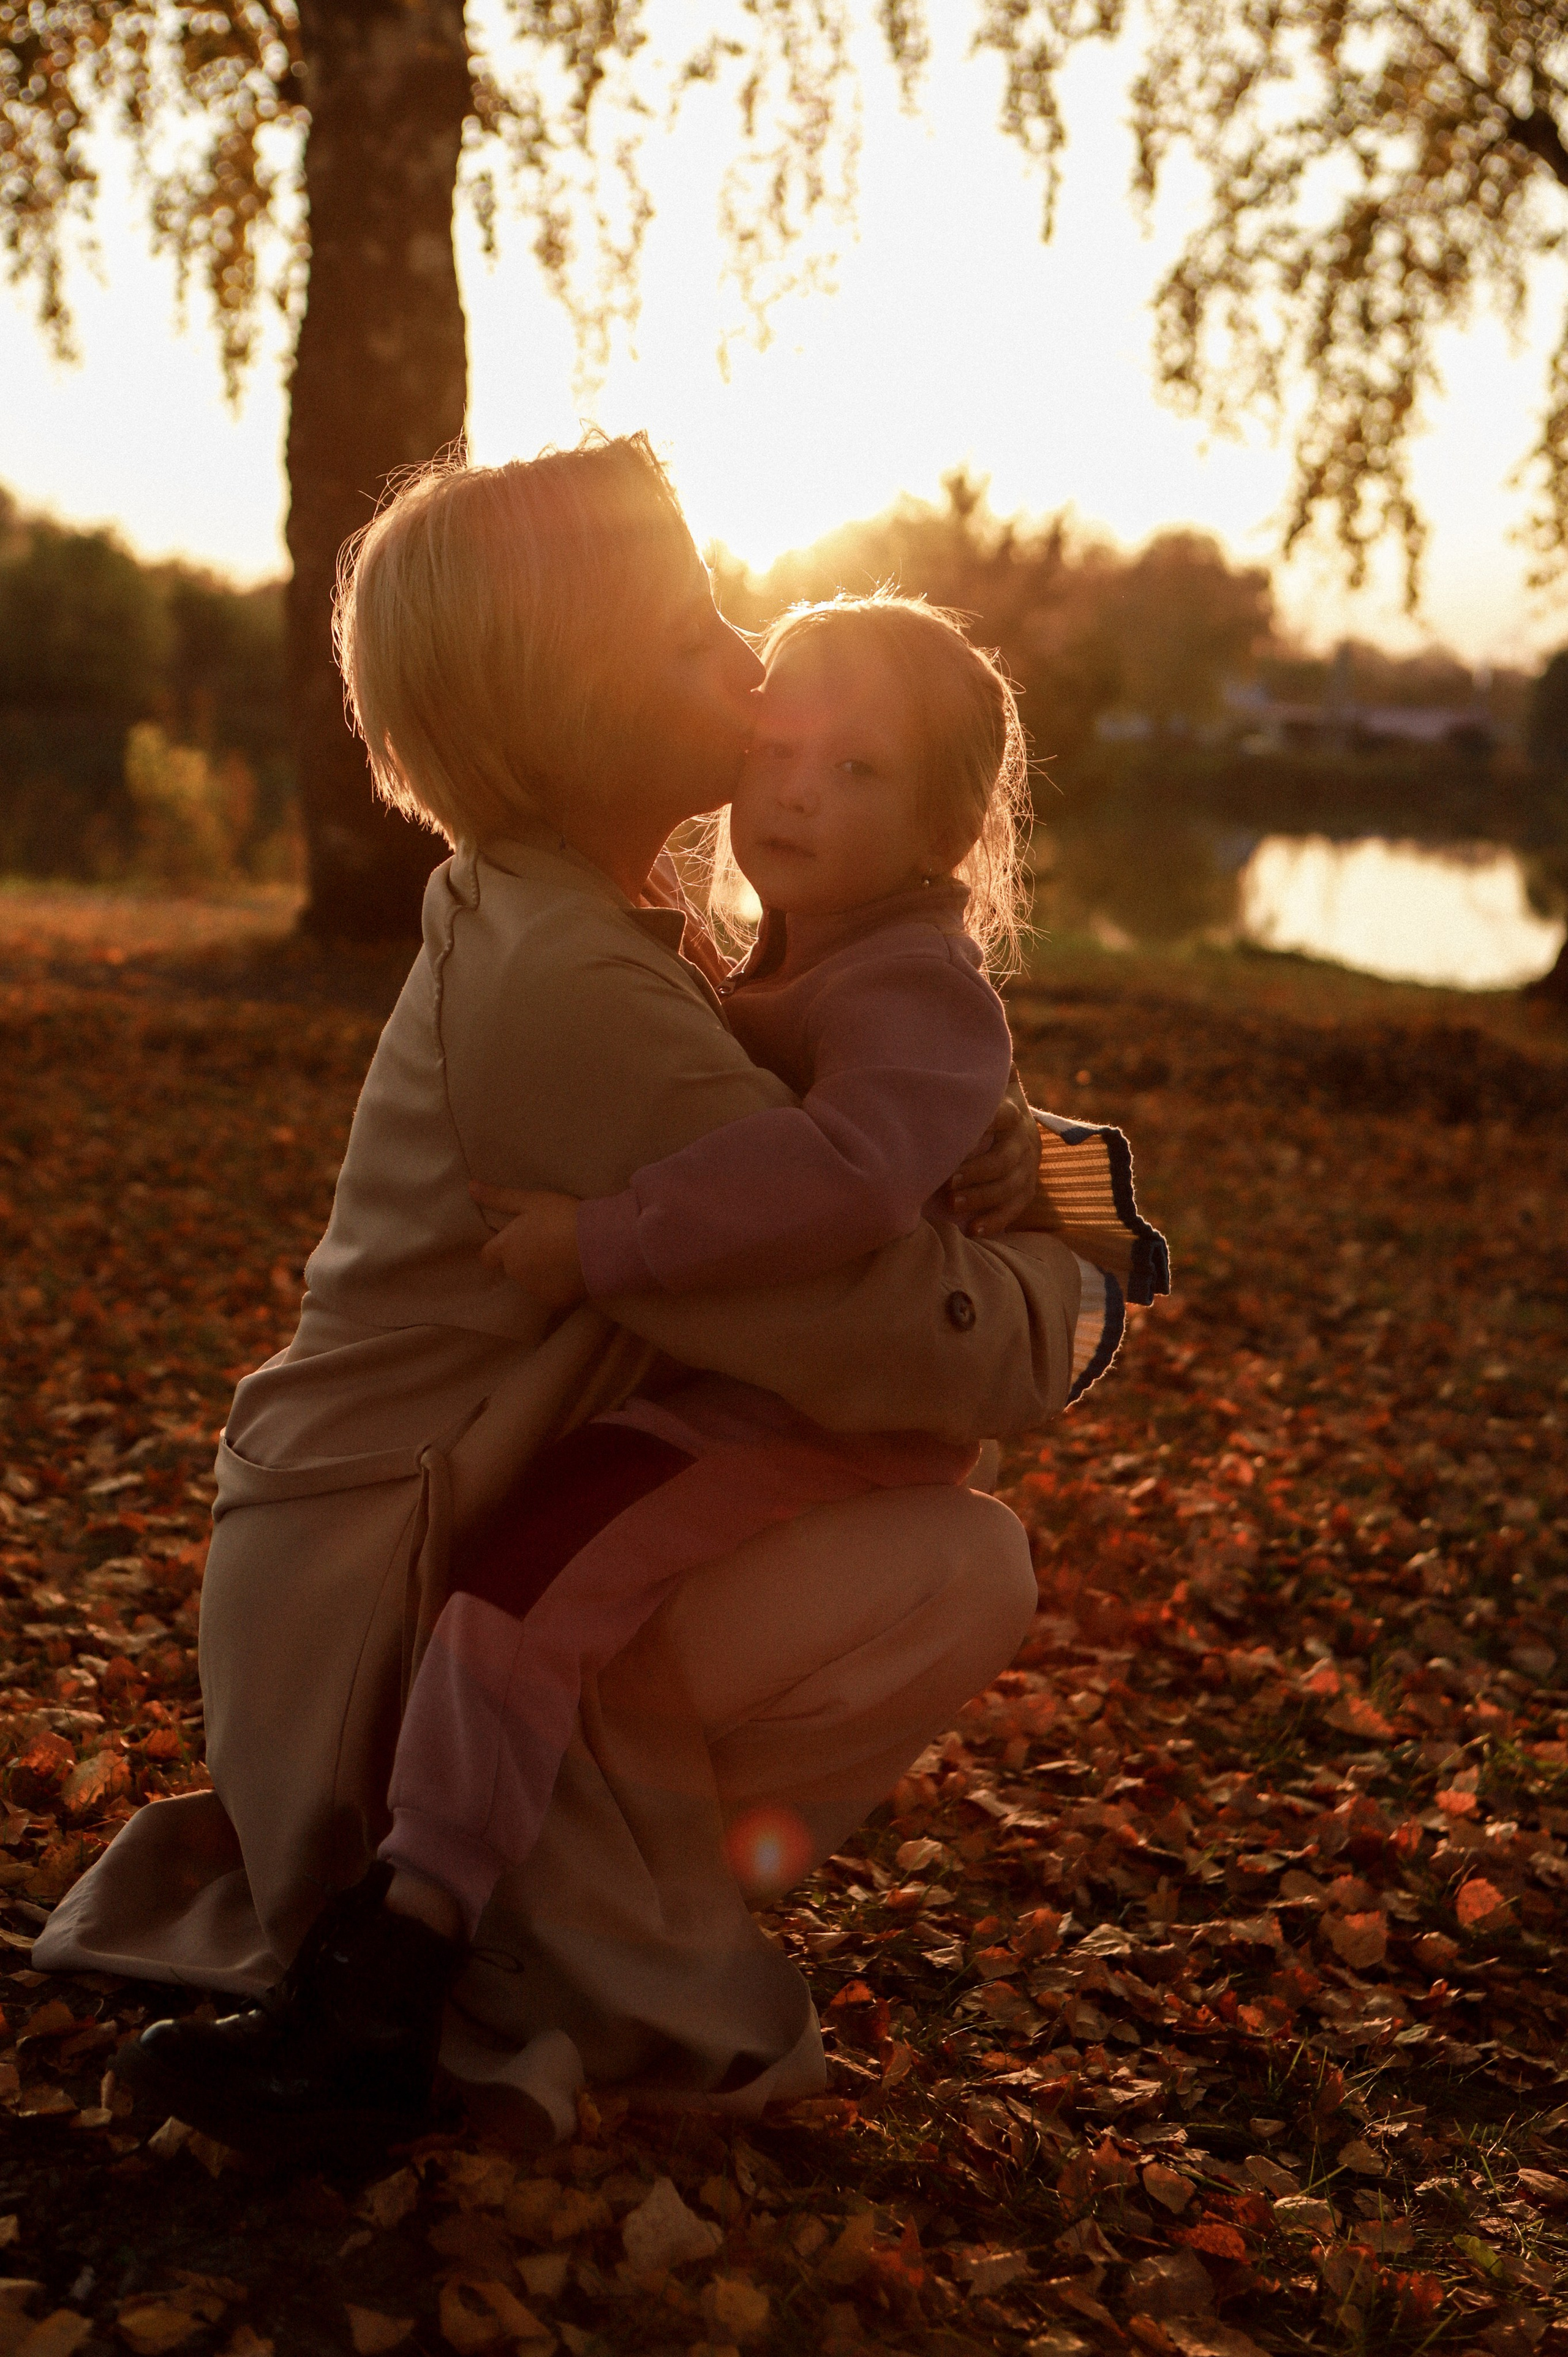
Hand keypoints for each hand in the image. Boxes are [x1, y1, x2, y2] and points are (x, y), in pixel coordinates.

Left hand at [470, 1182, 587, 1313]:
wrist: (598, 1243)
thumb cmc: (563, 1216)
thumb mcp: (532, 1201)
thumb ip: (500, 1197)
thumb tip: (471, 1187)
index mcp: (507, 1247)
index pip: (487, 1257)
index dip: (497, 1250)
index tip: (514, 1242)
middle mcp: (516, 1272)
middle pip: (513, 1268)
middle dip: (525, 1259)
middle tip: (549, 1243)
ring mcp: (535, 1289)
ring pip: (533, 1282)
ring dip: (542, 1273)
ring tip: (565, 1256)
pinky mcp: (556, 1302)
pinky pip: (553, 1293)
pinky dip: (560, 1285)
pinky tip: (575, 1271)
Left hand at [944, 1079, 1043, 1237]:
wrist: (1015, 1118)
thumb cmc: (984, 1098)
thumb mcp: (986, 1080)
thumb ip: (976, 1066)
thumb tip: (965, 1035)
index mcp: (1013, 1110)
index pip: (1004, 1116)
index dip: (986, 1123)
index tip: (958, 1134)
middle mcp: (1025, 1139)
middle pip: (1006, 1159)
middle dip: (977, 1172)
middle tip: (947, 1181)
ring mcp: (1028, 1165)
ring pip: (1011, 1187)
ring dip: (982, 1198)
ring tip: (952, 1204)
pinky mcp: (1026, 1188)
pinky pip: (1016, 1208)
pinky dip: (996, 1221)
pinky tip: (973, 1230)